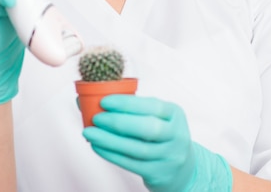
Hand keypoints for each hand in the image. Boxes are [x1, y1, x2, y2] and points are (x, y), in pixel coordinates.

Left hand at [82, 95, 231, 191]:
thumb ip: (130, 107)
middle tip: (96, 117)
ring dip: (109, 140)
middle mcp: (177, 135)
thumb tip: (88, 98)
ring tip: (90, 133)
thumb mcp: (156, 116)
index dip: (127, 104)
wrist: (182, 168)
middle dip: (117, 122)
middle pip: (146, 128)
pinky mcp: (160, 173)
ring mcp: (170, 156)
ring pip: (136, 148)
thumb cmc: (160, 133)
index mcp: (175, 113)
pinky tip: (98, 146)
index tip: (104, 101)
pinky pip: (131, 164)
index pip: (151, 106)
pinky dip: (111, 154)